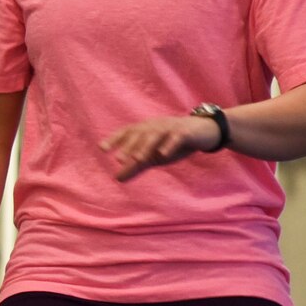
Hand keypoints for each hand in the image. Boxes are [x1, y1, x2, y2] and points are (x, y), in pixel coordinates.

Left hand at [97, 114, 217, 181]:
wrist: (203, 131)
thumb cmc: (173, 143)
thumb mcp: (154, 156)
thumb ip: (136, 166)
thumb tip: (116, 178)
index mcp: (145, 130)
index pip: (127, 132)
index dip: (114, 139)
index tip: (102, 149)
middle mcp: (155, 126)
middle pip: (139, 134)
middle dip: (129, 146)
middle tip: (119, 160)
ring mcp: (170, 128)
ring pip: (155, 136)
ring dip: (145, 147)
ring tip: (137, 159)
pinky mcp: (185, 132)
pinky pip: (176, 138)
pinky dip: (169, 145)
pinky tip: (163, 155)